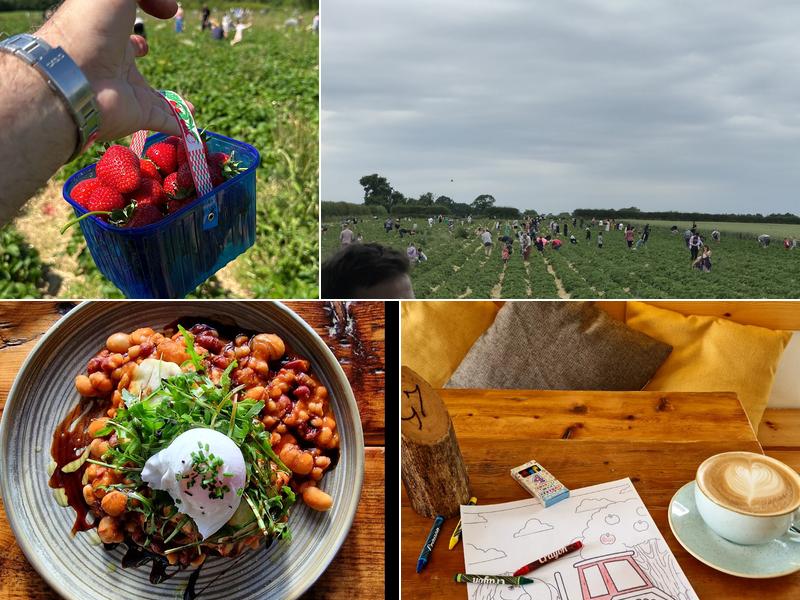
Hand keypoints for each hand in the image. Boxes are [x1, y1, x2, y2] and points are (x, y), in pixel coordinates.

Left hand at [37, 0, 180, 140]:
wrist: (75, 73)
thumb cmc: (91, 26)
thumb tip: (172, 8)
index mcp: (106, 35)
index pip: (122, 36)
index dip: (135, 34)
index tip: (148, 34)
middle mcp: (115, 66)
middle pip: (134, 69)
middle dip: (150, 68)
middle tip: (164, 70)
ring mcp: (127, 93)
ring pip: (155, 100)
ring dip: (172, 104)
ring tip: (190, 108)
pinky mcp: (138, 115)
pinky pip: (164, 121)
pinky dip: (178, 125)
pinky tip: (189, 127)